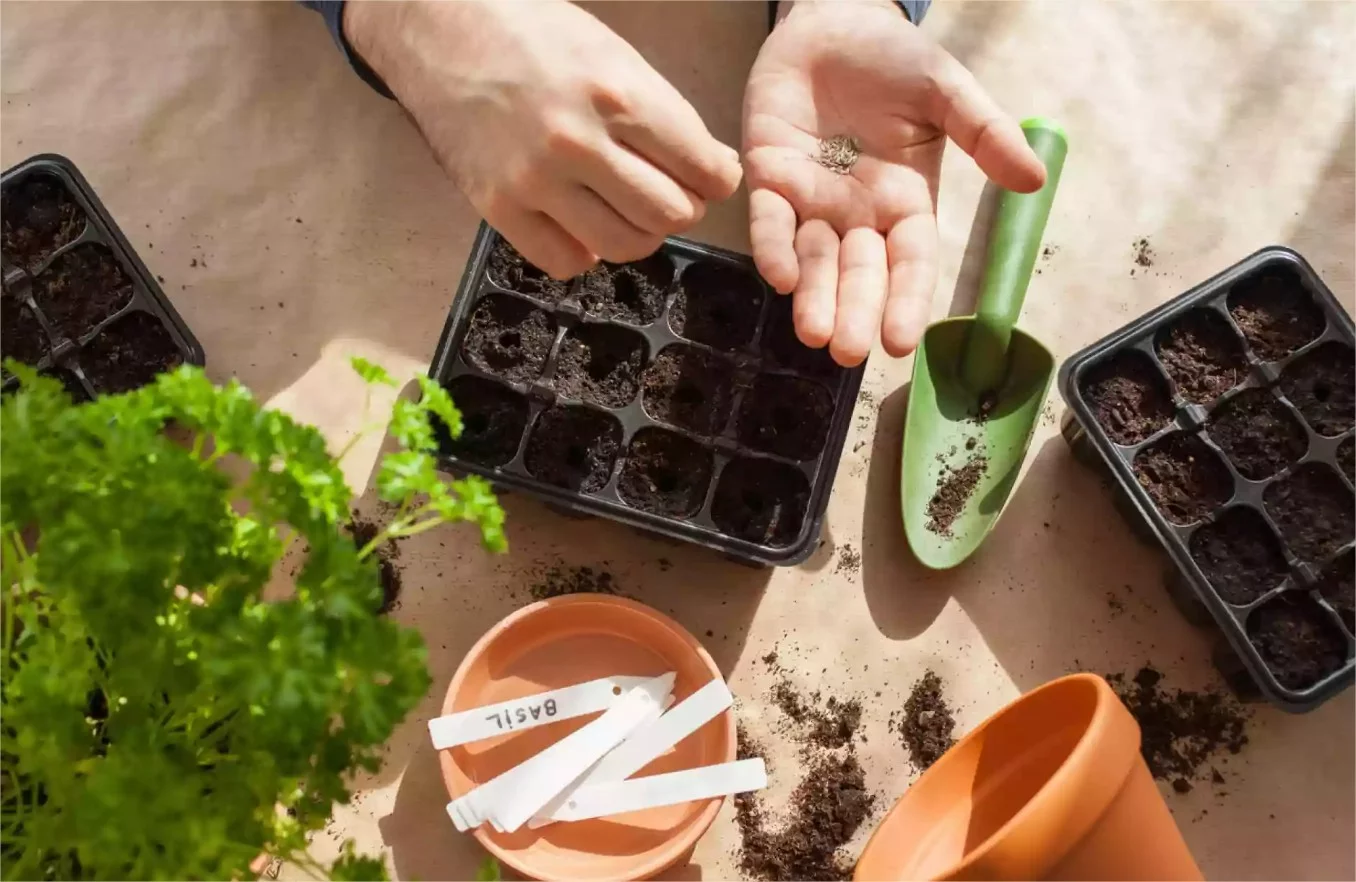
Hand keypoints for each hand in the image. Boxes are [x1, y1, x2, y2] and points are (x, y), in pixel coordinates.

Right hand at [346, 0, 742, 277]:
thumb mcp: (614, 56)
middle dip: (680, 207)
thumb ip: (666, 114)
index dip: (716, 180)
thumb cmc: (534, 34)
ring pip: (624, 245)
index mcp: (618, 94)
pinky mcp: (499, 206)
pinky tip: (580, 222)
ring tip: (625, 210)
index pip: (703, 170)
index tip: (707, 178)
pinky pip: (566, 261)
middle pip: (670, 214)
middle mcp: (579, 142)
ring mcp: (535, 180)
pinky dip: (584, 251)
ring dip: (637, 234)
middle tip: (665, 192)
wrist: (443, 28)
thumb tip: (716, 169)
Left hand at [744, 0, 1045, 365]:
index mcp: (906, 203)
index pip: (910, 263)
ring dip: (812, 298)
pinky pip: (770, 221)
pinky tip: (780, 277)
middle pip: (859, 274)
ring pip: (813, 260)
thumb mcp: (947, 92)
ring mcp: (812, 200)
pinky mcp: (769, 178)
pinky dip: (773, 248)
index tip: (902, 343)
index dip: (907, 301)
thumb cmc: (894, 58)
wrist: (832, 21)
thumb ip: (984, 133)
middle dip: (854, 313)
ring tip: (813, 335)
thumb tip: (1033, 180)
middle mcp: (858, 213)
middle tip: (849, 353)